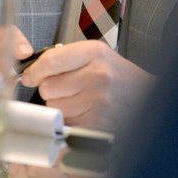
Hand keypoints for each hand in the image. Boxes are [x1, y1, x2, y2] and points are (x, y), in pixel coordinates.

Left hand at [20, 41, 155, 130]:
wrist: (147, 96)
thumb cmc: (117, 76)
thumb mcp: (95, 55)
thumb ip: (63, 58)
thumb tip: (30, 75)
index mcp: (95, 53)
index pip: (49, 61)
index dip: (35, 71)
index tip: (30, 76)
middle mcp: (97, 76)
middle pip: (47, 88)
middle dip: (52, 90)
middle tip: (70, 89)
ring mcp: (99, 102)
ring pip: (54, 108)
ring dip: (61, 107)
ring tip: (81, 101)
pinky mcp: (98, 124)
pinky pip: (66, 124)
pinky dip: (70, 121)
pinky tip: (84, 114)